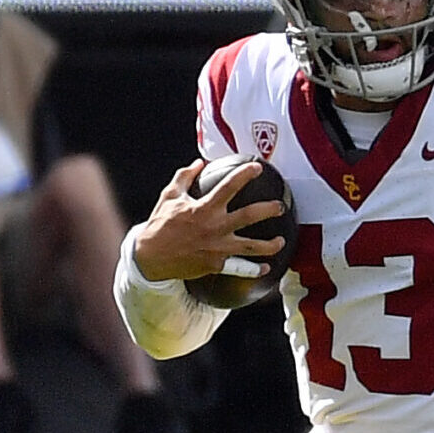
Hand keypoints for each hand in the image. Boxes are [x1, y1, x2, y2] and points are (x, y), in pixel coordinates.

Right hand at [129, 160, 291, 282]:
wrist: (151, 256)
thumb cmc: (160, 224)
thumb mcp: (170, 196)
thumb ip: (185, 177)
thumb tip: (199, 163)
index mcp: (205, 209)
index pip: (230, 186)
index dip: (245, 174)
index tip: (257, 168)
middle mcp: (215, 227)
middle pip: (250, 216)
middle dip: (269, 209)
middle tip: (280, 207)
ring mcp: (218, 248)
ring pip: (251, 246)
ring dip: (270, 245)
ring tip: (282, 241)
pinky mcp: (216, 264)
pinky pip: (240, 268)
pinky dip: (254, 269)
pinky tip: (266, 268)